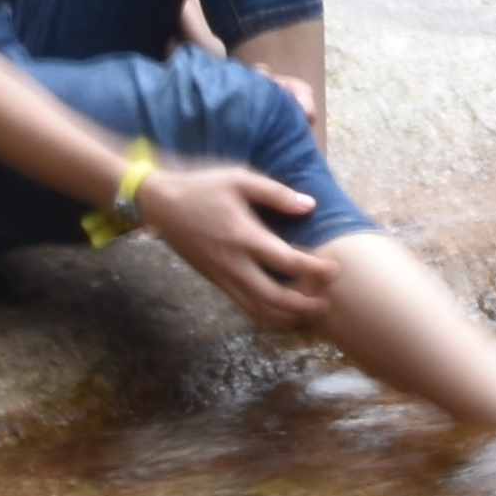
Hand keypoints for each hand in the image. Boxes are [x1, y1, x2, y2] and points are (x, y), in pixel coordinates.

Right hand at [130, 156, 335, 328]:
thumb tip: (309, 206)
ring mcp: (222, 276)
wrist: (160, 204)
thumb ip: (276, 193)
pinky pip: (243, 305)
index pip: (286, 261)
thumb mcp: (239, 179)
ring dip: (286, 316)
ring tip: (310, 314)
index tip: (335, 268)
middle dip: (303, 305)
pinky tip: (282, 312)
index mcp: (243, 236)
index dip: (314, 269)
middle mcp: (232, 262)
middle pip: (273, 298)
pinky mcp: (215, 281)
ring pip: (256, 309)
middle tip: (327, 303)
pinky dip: (265, 314)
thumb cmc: (202, 188)